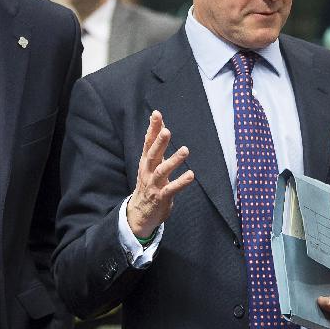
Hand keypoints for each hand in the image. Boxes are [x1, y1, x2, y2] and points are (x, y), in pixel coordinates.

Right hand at [127, 110, 194, 237]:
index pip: (148, 142)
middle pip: (152, 154)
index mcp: (145, 162)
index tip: (156, 114)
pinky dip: (181, 182)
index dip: (152, 128)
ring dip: (173, 160)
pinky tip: (191, 175)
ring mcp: (154, 184)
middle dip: (159, 142)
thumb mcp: (150, 164)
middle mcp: (148, 171)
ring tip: (185, 150)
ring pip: (162, 171)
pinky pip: (172, 189)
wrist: (139, 213)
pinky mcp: (161, 197)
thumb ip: (155, 145)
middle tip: (166, 131)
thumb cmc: (148, 184)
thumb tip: (159, 124)